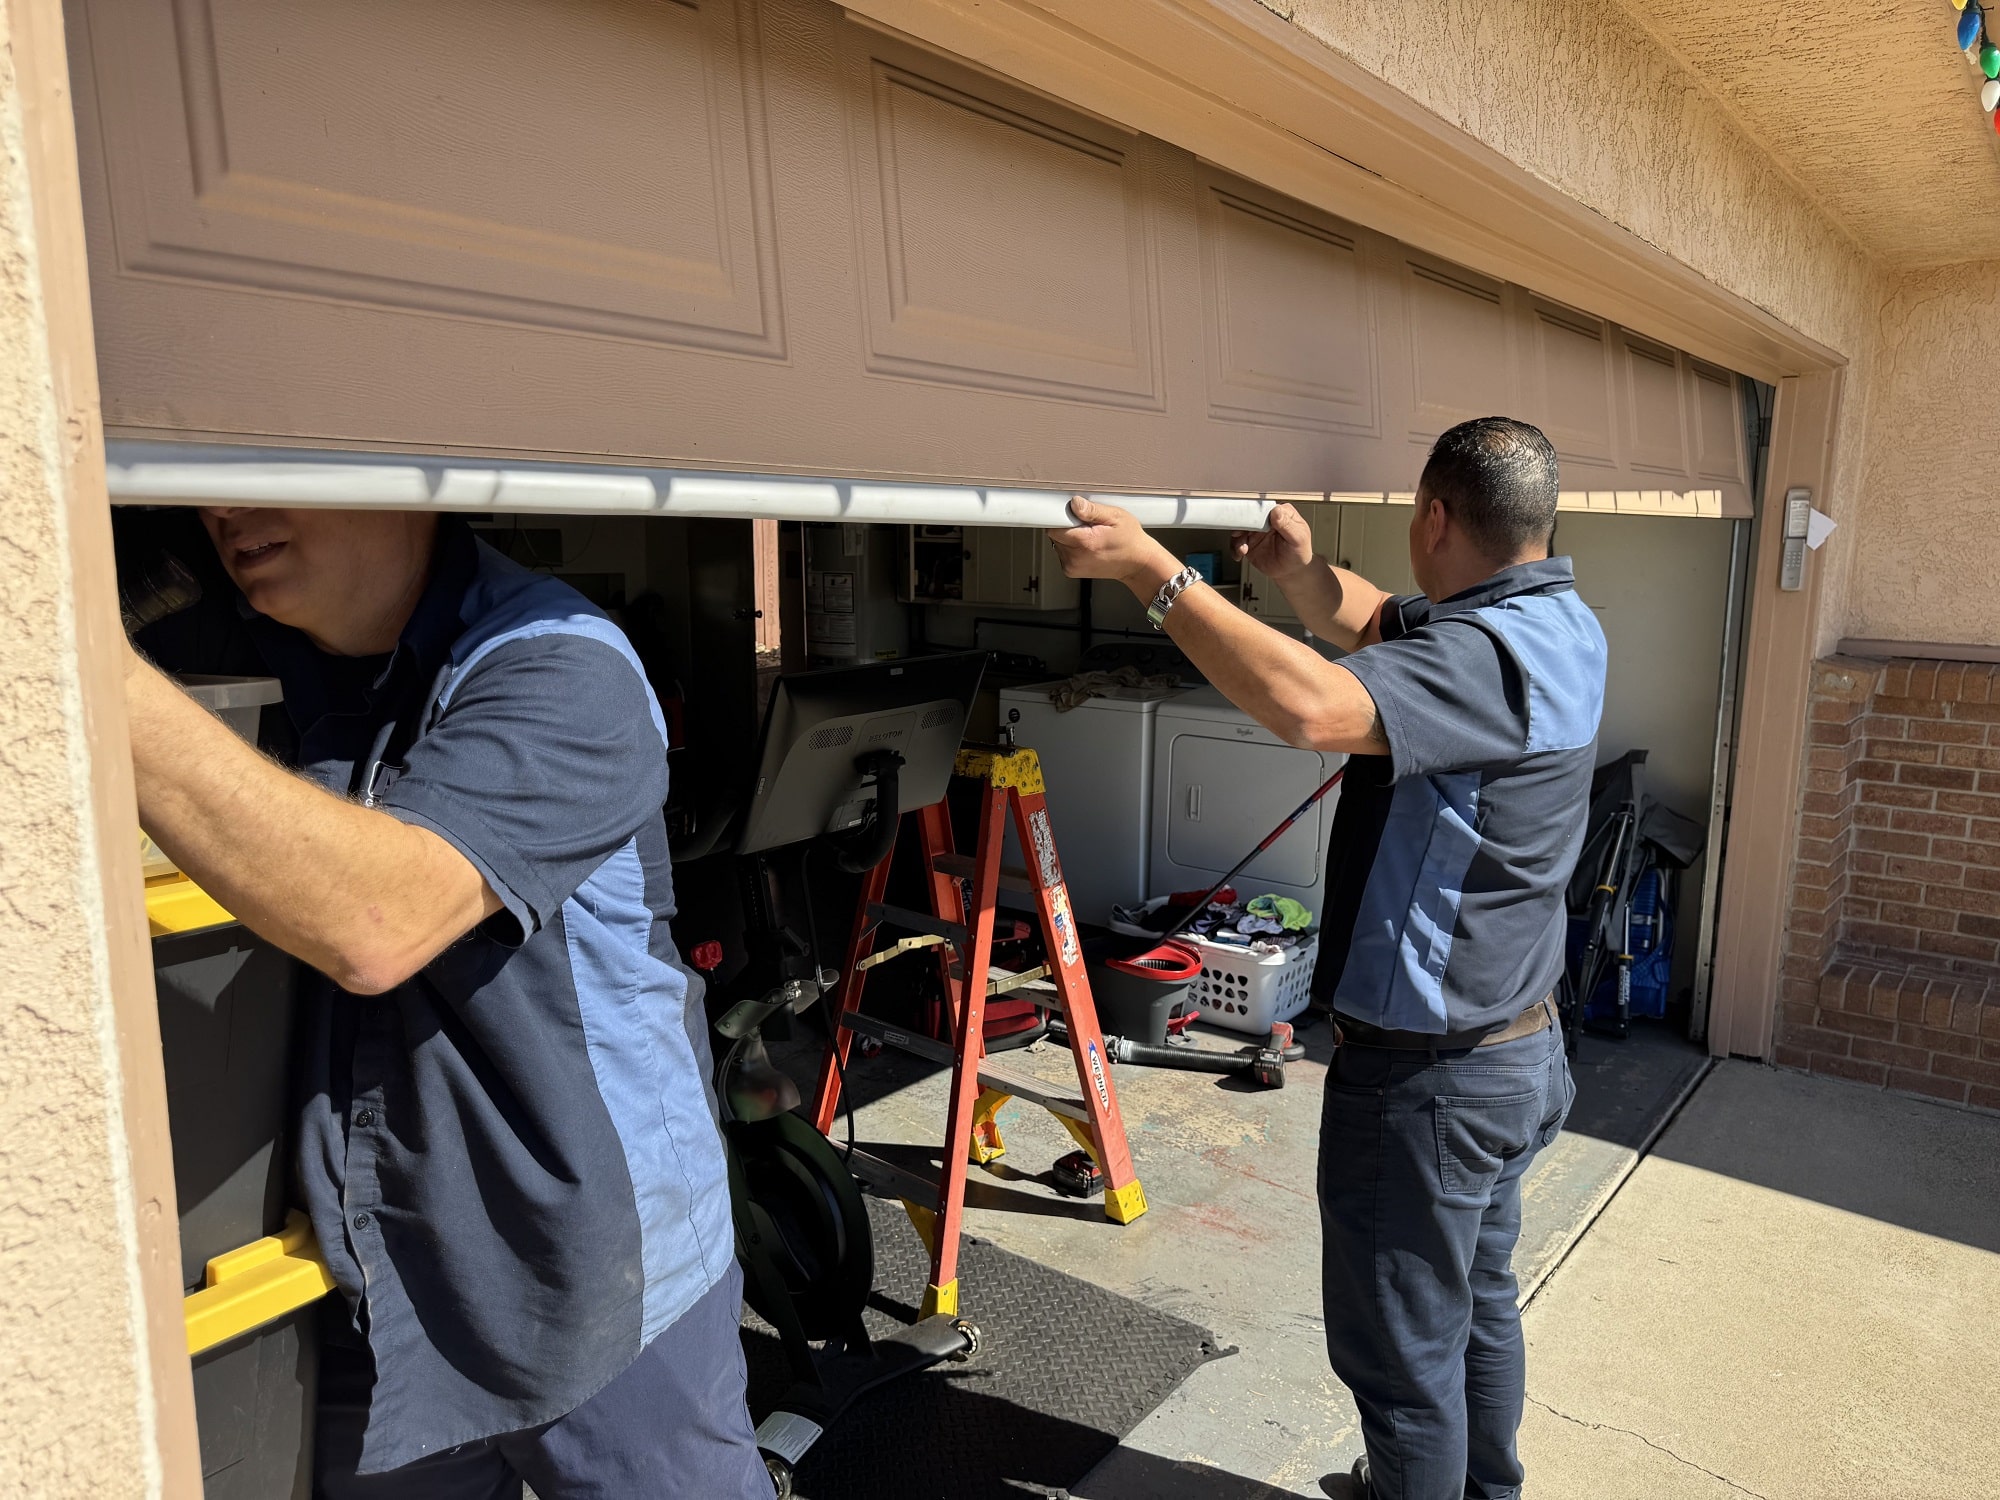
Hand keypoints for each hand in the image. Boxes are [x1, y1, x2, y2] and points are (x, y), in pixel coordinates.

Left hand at [1046, 497, 1177, 587]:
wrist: (1137, 564)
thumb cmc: (1130, 540)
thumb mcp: (1116, 516)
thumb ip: (1093, 510)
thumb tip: (1074, 503)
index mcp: (1084, 542)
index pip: (1054, 526)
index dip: (1062, 517)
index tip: (1074, 515)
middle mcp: (1075, 557)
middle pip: (1054, 534)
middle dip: (1068, 526)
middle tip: (1089, 526)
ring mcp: (1072, 566)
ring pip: (1057, 542)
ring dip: (1070, 537)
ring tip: (1091, 536)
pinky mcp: (1070, 570)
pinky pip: (1062, 551)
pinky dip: (1072, 546)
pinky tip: (1088, 545)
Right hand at [1231, 504, 1314, 582]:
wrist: (1292, 571)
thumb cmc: (1299, 552)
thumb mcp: (1298, 538)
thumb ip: (1287, 524)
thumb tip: (1276, 510)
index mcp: (1280, 513)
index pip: (1265, 508)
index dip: (1255, 513)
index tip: (1250, 521)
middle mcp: (1267, 520)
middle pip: (1249, 516)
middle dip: (1241, 525)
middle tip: (1240, 533)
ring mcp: (1256, 531)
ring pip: (1240, 529)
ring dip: (1238, 539)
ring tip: (1243, 549)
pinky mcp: (1249, 543)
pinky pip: (1236, 543)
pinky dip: (1234, 548)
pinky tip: (1239, 554)